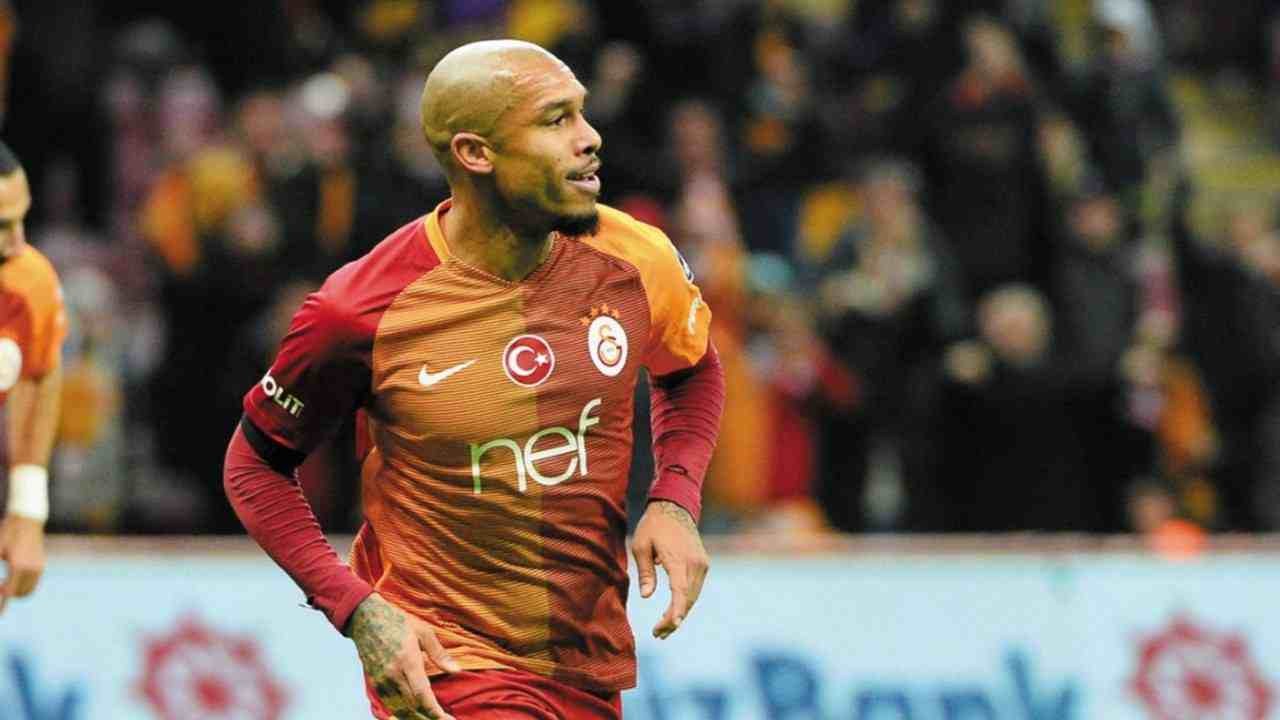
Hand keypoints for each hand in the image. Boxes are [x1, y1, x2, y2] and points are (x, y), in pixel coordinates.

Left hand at [0, 514, 44, 613]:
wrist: (27, 519)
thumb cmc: (7, 533)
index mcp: (19, 566)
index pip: (9, 592)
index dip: (2, 602)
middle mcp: (31, 568)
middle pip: (20, 594)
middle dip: (8, 597)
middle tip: (0, 591)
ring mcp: (39, 567)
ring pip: (28, 590)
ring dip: (17, 593)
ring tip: (6, 587)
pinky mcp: (41, 564)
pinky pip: (33, 583)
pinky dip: (24, 586)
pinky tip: (14, 579)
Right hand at [348, 593, 460, 719]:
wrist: (366, 618)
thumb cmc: (398, 621)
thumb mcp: (424, 632)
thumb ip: (439, 654)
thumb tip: (456, 670)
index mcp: (407, 661)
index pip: (421, 696)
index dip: (434, 712)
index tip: (447, 719)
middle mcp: (392, 675)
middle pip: (411, 707)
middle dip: (429, 718)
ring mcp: (381, 680)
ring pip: (399, 710)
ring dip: (415, 718)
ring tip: (431, 719)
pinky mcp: (375, 682)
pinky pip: (389, 705)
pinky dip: (402, 713)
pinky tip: (413, 714)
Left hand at [631, 500, 709, 638]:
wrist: (675, 507)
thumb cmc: (653, 526)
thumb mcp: (641, 546)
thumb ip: (645, 572)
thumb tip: (646, 596)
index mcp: (678, 559)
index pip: (680, 590)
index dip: (676, 609)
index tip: (672, 625)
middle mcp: (695, 563)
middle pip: (687, 598)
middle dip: (673, 618)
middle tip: (658, 634)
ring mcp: (702, 563)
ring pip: (692, 596)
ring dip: (680, 613)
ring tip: (663, 629)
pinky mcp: (703, 563)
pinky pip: (695, 588)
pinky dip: (685, 601)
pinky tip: (674, 612)